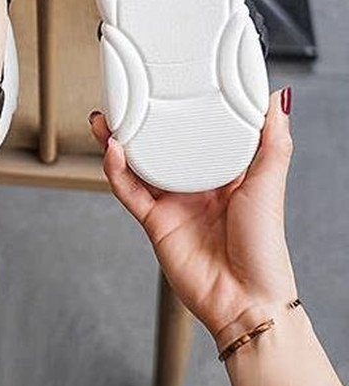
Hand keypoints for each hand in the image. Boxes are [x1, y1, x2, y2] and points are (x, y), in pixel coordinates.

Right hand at [90, 89, 296, 345]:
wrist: (245, 300)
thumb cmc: (264, 250)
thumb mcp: (270, 184)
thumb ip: (273, 141)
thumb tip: (278, 100)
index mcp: (221, 171)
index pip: (195, 131)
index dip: (179, 109)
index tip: (170, 84)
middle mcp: (193, 183)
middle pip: (158, 144)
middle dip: (138, 121)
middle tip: (124, 97)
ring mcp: (171, 201)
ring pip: (136, 163)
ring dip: (118, 141)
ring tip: (107, 118)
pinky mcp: (153, 220)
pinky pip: (129, 190)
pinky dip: (117, 171)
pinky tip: (113, 151)